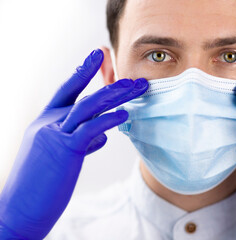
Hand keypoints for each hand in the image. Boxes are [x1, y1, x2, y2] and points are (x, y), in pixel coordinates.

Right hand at [0, 49, 148, 238]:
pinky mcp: (64, 150)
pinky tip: (124, 115)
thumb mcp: (59, 156)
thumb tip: (103, 136)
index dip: (82, 71)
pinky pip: (90, 129)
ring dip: (115, 96)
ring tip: (137, 89)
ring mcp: (55, 134)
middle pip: (85, 96)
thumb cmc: (41, 183)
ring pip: (88, 107)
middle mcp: (49, 122)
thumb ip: (81, 141)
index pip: (67, 90)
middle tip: (137, 80)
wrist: (20, 210)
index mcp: (47, 121)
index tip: (98, 55)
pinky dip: (108, 120)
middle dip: (113, 86)